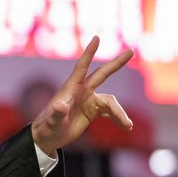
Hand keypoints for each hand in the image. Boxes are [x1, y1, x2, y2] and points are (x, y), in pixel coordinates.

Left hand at [31, 37, 133, 155]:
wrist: (48, 138)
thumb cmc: (46, 128)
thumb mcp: (51, 122)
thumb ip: (56, 114)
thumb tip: (60, 106)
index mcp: (71, 88)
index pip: (82, 66)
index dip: (89, 52)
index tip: (96, 38)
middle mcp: (82, 91)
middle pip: (102, 74)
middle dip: (116, 63)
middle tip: (131, 51)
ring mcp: (88, 100)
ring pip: (110, 101)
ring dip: (120, 113)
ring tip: (128, 126)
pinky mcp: (92, 111)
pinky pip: (110, 112)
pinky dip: (118, 118)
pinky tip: (126, 127)